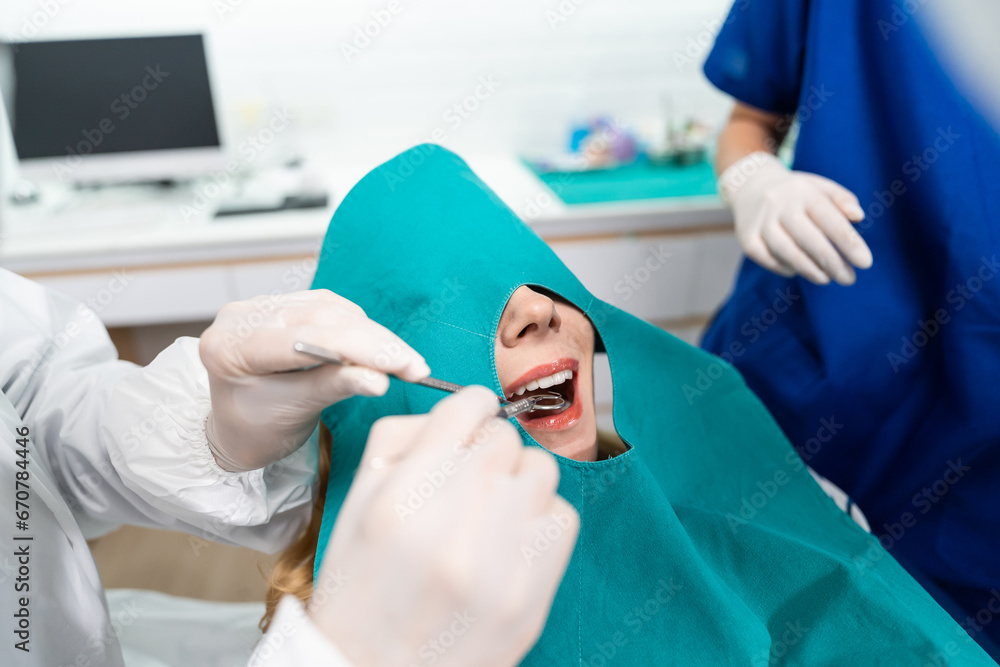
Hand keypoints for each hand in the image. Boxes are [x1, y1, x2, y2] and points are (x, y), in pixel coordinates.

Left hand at [199, 289, 428, 471]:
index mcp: (232, 346)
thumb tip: (378, 378)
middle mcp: (241, 317)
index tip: (405, 366)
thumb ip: (334, 387)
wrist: (233, 430)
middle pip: (322, 317)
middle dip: (374, 342)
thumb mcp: (294, 413)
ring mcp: (259, 306)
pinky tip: (373, 347)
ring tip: (400, 360)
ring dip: (370, 333)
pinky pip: (326, 306)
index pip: (308, 338)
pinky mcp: (280, 306)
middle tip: (413, 365)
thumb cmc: (254, 431)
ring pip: (329, 308)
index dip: (362, 348)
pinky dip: (355, 326)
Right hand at [309, 386, 579, 666]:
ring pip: (540, 470)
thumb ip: (402, 444)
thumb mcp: (355, 507)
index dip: (469, 408)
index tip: (470, 418)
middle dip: (487, 449)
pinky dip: (539, 518)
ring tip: (492, 508)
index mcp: (402, 499)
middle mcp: (455, 526)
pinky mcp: (533, 594)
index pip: (465, 410)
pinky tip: (510, 538)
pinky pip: (562, 517)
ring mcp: (500, 563)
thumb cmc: (359, 593)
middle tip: (470, 477)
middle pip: (504, 438)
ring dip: (517, 480)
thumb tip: (458, 413)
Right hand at [719, 152, 873, 284]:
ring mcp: (760, 223)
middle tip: (849, 279)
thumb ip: (842, 199)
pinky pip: (770, 260)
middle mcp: (778, 205)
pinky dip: (787, 268)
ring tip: (827, 279)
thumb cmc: (795, 192)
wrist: (750, 185)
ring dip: (811, 270)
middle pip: (809, 239)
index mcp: (802, 191)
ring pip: (788, 252)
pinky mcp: (747, 239)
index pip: (829, 219)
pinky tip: (800, 271)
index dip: (848, 243)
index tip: (865, 262)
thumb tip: (858, 217)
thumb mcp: (819, 186)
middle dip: (832, 262)